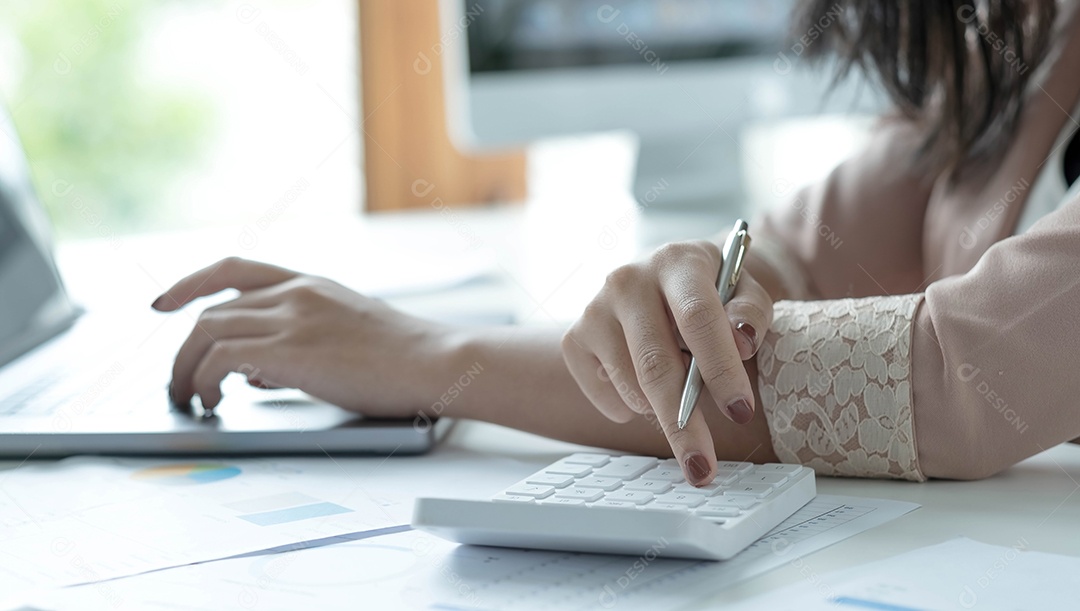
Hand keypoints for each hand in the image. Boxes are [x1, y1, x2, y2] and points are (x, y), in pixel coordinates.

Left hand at [152, 257, 446, 414]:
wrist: (435, 361)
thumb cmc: (403, 357)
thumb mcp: (346, 332)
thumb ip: (299, 342)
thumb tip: (255, 372)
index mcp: (309, 285)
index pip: (233, 270)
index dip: (189, 284)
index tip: (163, 303)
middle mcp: (294, 295)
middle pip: (210, 311)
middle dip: (182, 351)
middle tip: (177, 383)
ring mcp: (292, 321)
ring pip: (206, 334)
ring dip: (186, 371)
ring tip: (190, 401)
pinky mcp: (291, 352)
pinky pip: (221, 360)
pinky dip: (205, 383)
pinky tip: (214, 403)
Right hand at [561, 239, 773, 485]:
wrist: (668, 278)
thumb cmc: (713, 292)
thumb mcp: (745, 291)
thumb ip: (751, 313)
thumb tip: (741, 341)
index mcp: (676, 261)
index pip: (698, 318)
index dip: (720, 368)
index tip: (741, 413)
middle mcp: (627, 280)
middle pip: (654, 363)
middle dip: (682, 422)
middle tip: (702, 467)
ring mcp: (594, 309)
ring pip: (630, 386)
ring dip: (661, 409)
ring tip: (682, 396)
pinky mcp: (574, 338)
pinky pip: (603, 395)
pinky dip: (629, 408)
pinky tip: (646, 388)